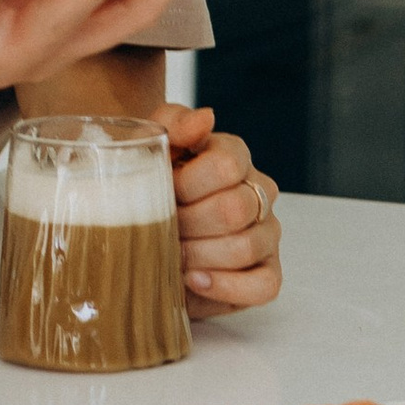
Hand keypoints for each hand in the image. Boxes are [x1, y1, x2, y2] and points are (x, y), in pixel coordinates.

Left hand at [165, 105, 282, 313]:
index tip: (160, 192)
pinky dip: (225, 286)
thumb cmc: (146, 186)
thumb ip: (173, 123)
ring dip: (197, 255)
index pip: (227, 165)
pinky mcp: (267, 273)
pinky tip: (193, 279)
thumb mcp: (148, 147)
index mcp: (233, 157)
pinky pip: (264, 286)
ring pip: (246, 247)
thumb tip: (206, 118)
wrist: (137, 229)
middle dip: (186, 223)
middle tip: (158, 227)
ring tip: (168, 254)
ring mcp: (266, 234)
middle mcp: (258, 193)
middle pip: (235, 209)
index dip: (186, 184)